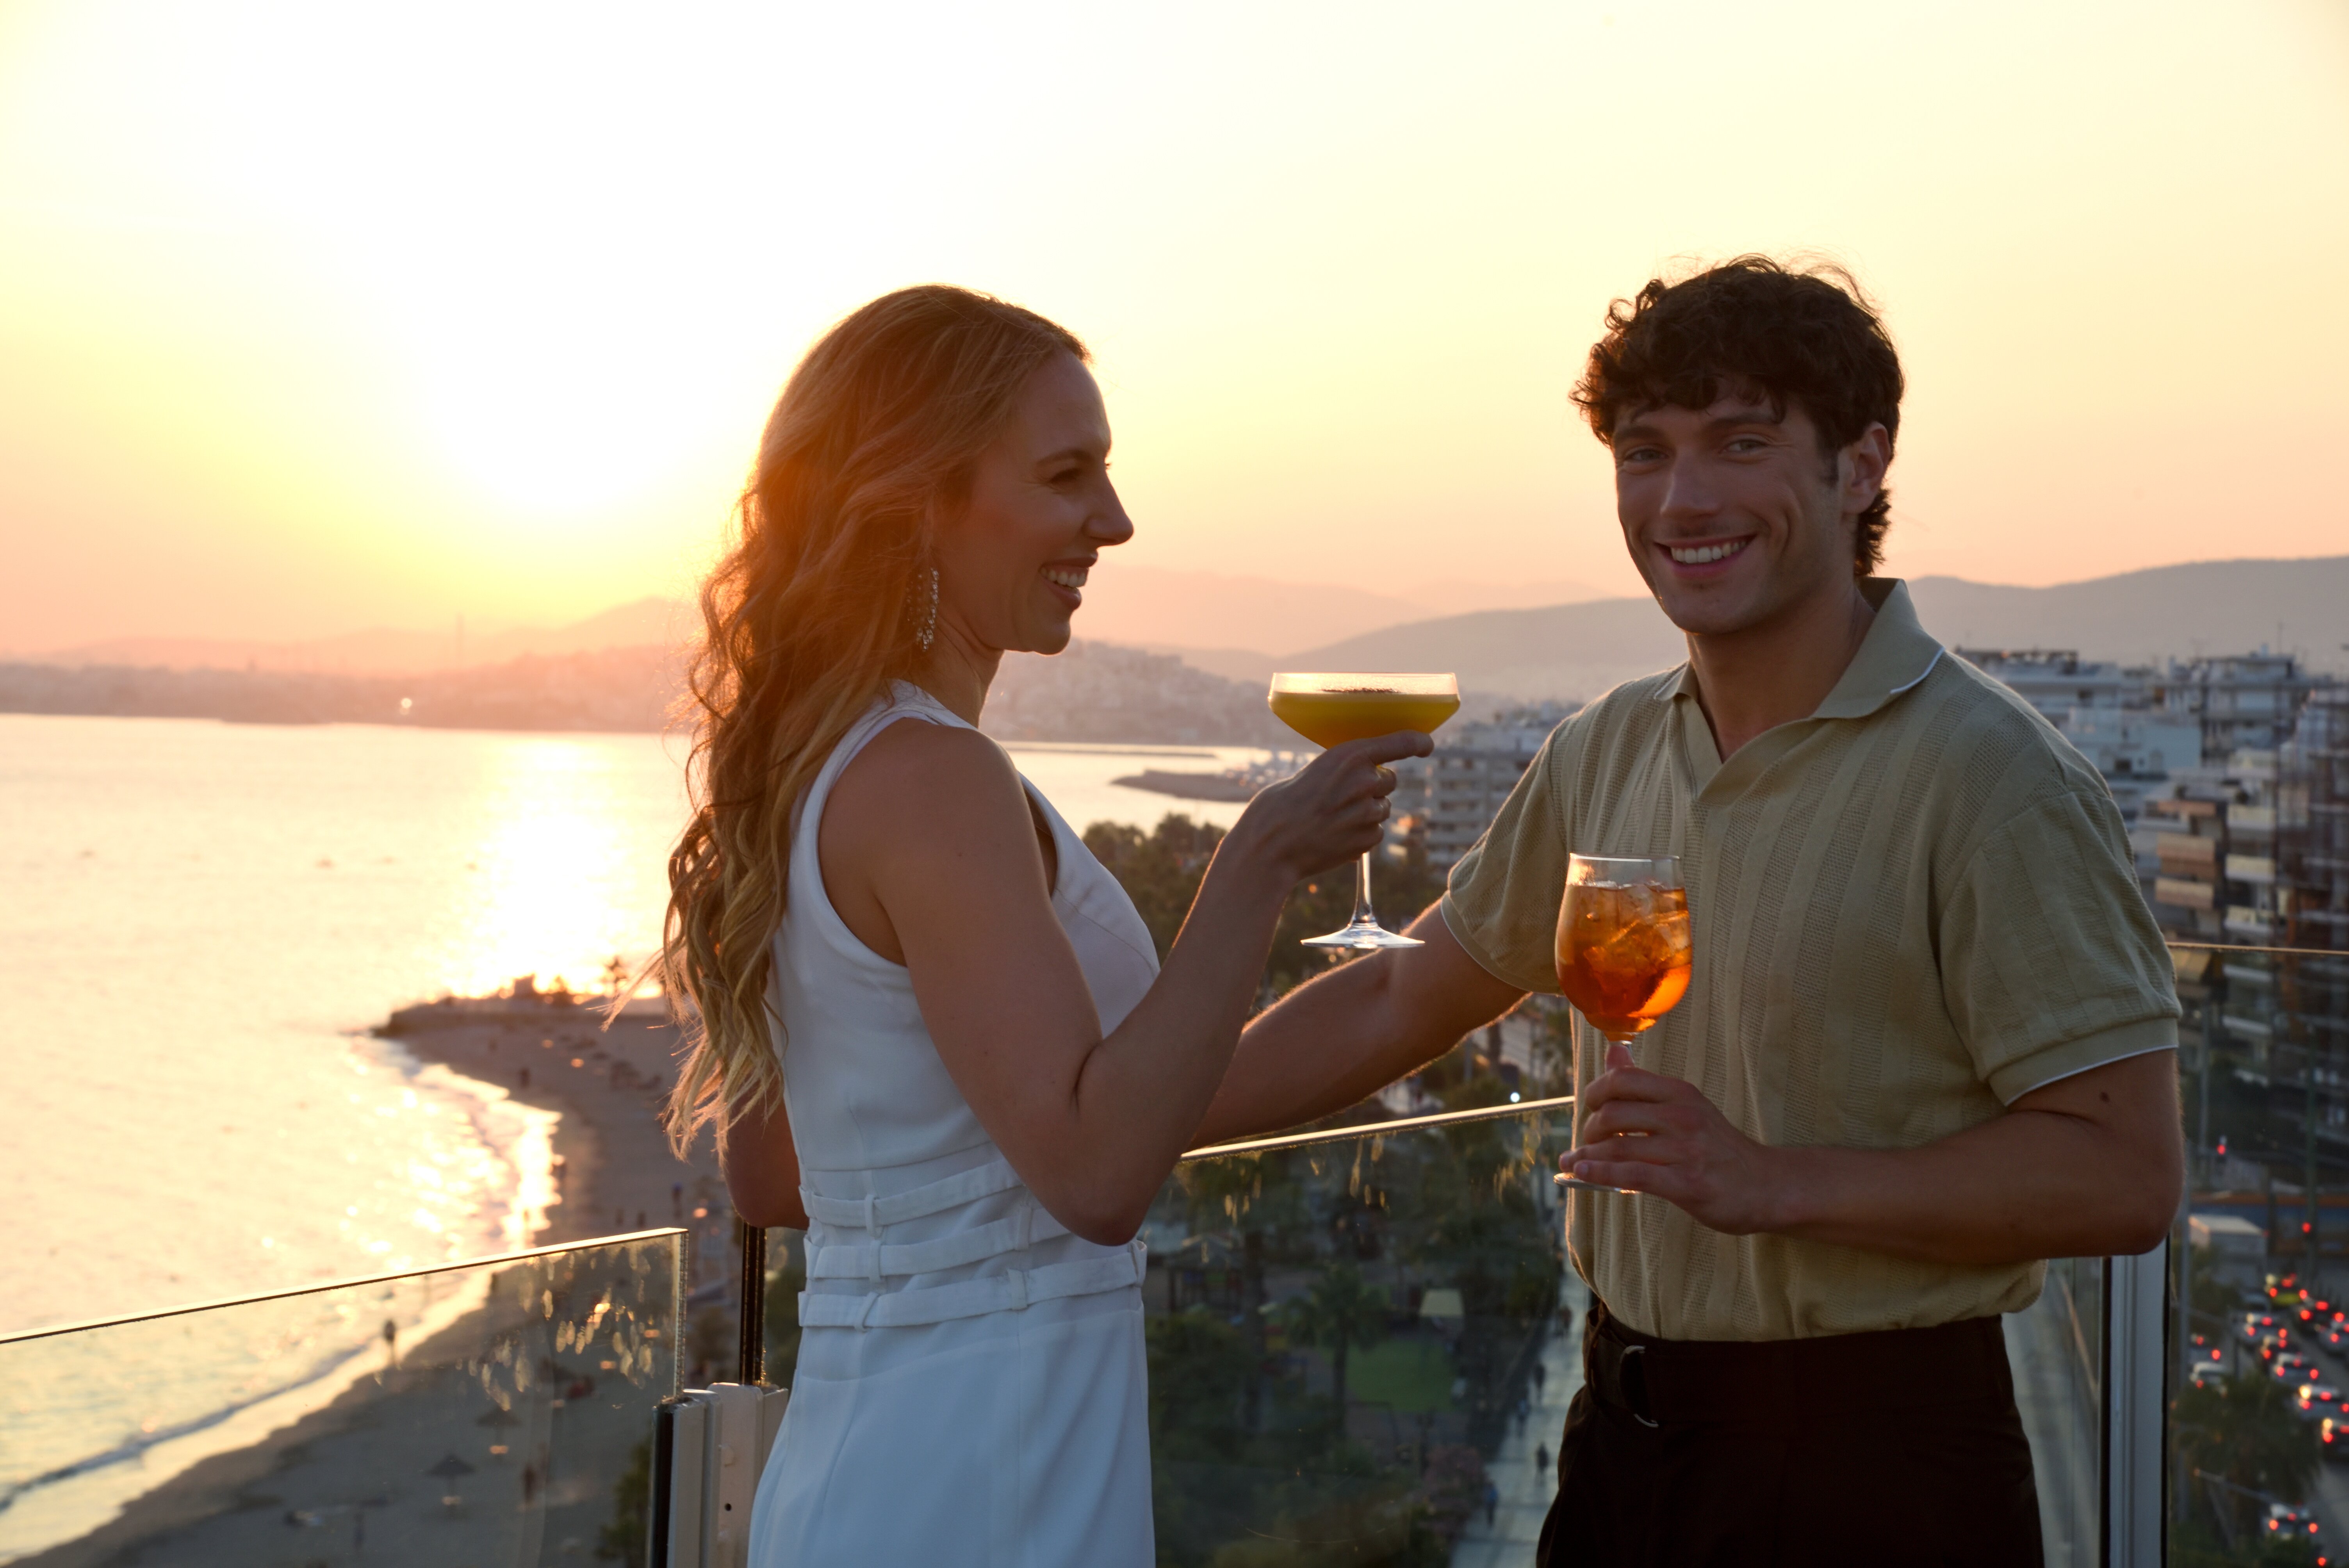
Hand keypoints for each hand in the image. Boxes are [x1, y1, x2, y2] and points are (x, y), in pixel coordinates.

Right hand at [1231, 731, 1432, 880]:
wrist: (1270, 846)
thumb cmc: (1281, 806)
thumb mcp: (1313, 772)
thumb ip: (1343, 771)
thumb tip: (1368, 778)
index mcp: (1348, 755)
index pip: (1400, 742)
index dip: (1418, 742)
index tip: (1426, 745)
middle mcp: (1364, 780)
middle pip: (1389, 780)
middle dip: (1373, 786)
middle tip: (1342, 795)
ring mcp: (1367, 812)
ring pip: (1382, 808)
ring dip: (1366, 813)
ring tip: (1332, 819)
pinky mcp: (1367, 839)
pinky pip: (1376, 833)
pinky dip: (1361, 835)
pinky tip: (1335, 836)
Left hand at [1560, 1043, 1785, 1233]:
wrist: (1767, 1186)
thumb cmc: (1719, 1147)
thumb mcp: (1687, 1106)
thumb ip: (1645, 1084)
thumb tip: (1613, 1051)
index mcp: (1680, 1093)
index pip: (1623, 1079)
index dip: (1595, 1091)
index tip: (1588, 1105)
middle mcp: (1682, 1116)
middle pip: (1613, 1112)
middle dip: (1589, 1128)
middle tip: (1586, 1141)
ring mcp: (1685, 1151)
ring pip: (1618, 1145)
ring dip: (1586, 1155)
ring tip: (1571, 1162)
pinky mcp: (1687, 1184)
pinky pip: (1633, 1175)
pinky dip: (1601, 1173)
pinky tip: (1582, 1173)